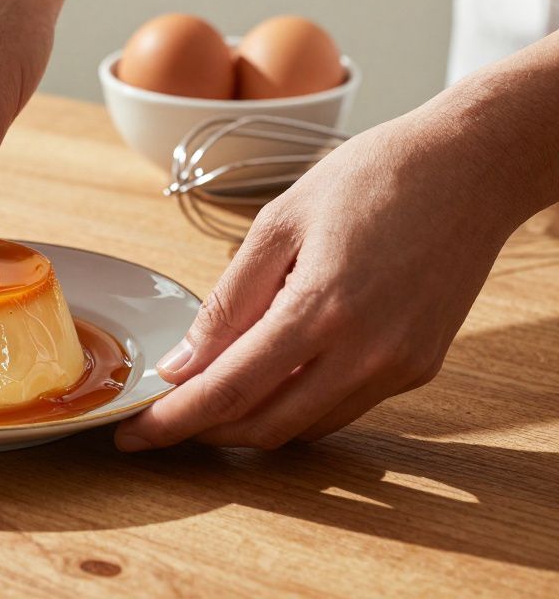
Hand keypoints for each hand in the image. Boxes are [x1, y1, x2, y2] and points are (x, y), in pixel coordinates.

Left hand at [113, 106, 522, 449]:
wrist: (470, 167)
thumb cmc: (372, 177)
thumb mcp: (277, 224)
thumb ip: (228, 302)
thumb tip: (183, 363)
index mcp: (321, 309)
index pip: (229, 391)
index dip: (174, 422)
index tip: (134, 435)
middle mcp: (365, 352)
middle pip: (264, 426)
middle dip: (205, 431)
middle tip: (163, 417)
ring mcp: (398, 366)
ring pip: (304, 427)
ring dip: (251, 421)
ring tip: (211, 393)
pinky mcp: (419, 369)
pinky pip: (342, 408)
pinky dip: (297, 403)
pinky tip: (271, 374)